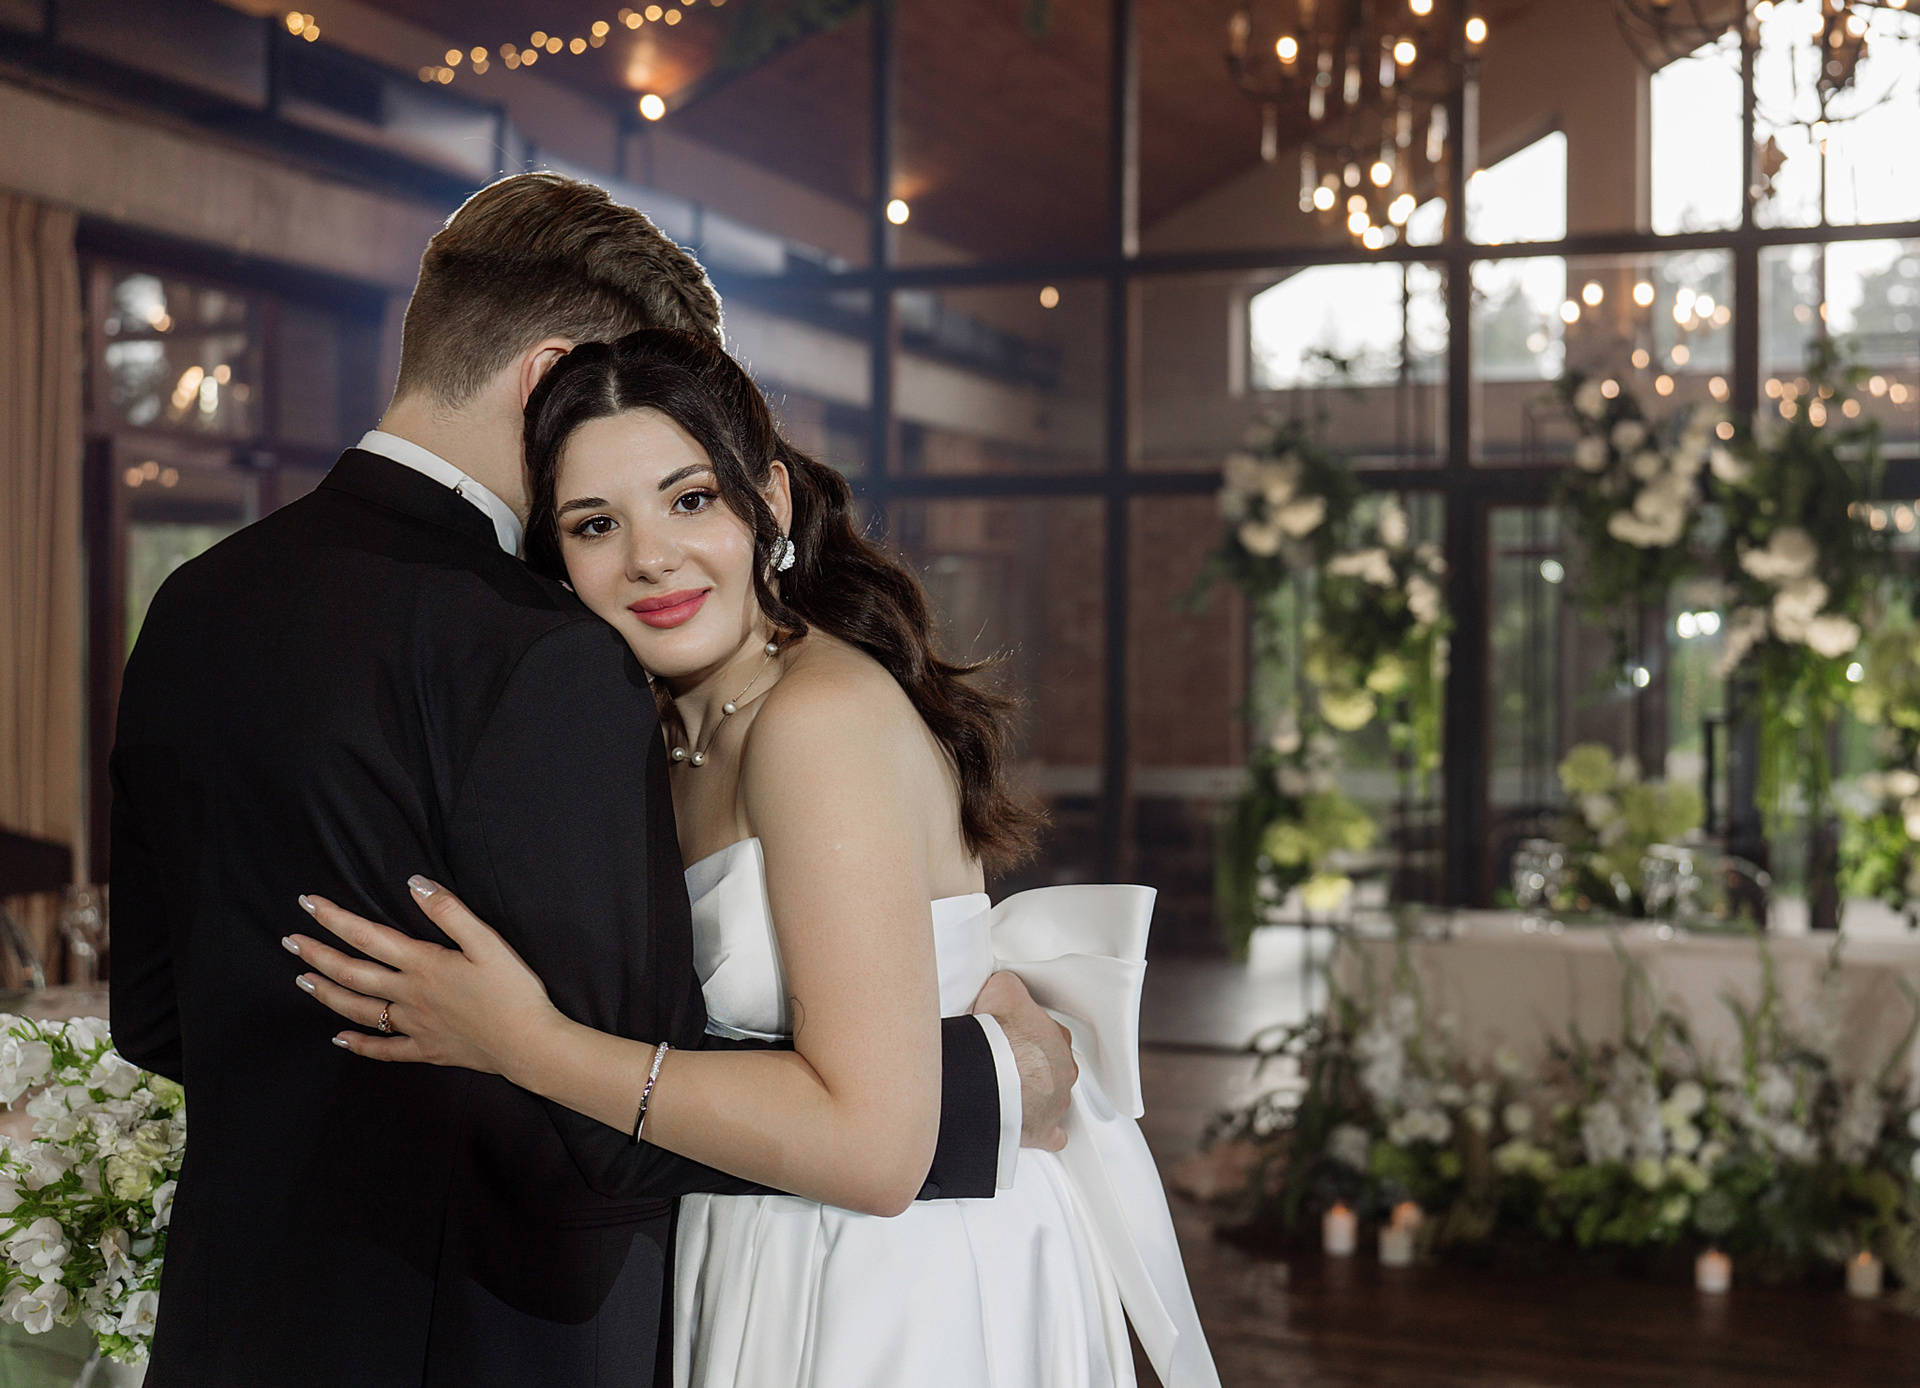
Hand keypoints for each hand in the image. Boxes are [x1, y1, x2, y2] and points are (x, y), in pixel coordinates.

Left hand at [286, 876, 560, 1077]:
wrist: (529, 1044)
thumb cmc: (514, 991)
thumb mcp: (488, 942)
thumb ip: (450, 912)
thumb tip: (415, 883)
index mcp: (423, 965)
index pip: (367, 936)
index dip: (335, 919)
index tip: (308, 904)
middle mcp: (410, 995)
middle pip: (353, 973)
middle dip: (318, 955)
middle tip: (289, 942)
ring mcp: (416, 1026)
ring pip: (360, 1010)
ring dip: (328, 995)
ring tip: (303, 981)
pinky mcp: (428, 1049)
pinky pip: (386, 1049)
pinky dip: (360, 1045)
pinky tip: (340, 1040)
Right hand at [972, 972, 1075, 1152]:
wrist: (986, 1074)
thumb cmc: (997, 1035)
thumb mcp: (1003, 989)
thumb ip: (1010, 986)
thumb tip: (1006, 984)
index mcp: (1057, 1039)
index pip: (1051, 1035)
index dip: (1031, 1036)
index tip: (1016, 1039)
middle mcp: (1063, 1071)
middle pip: (1054, 1068)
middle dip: (1034, 1068)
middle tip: (1008, 1065)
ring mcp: (1056, 1102)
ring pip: (1054, 1100)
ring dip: (1036, 1098)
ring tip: (1010, 1095)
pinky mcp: (1043, 1130)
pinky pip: (1052, 1136)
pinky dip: (1041, 1133)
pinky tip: (1027, 1128)